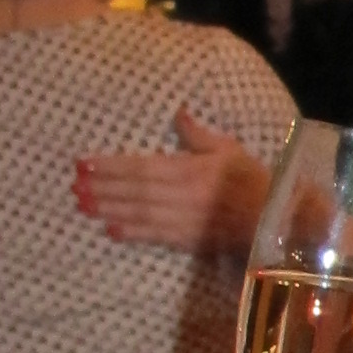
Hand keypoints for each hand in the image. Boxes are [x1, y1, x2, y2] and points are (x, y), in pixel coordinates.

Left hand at [76, 108, 268, 256]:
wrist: (278, 220)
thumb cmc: (254, 180)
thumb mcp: (229, 150)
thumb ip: (198, 135)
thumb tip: (177, 112)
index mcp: (190, 170)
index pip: (141, 166)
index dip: (110, 166)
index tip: (84, 164)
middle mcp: (182, 195)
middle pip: (134, 191)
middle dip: (102, 188)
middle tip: (74, 188)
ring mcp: (185, 220)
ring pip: (139, 213)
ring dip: (110, 210)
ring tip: (83, 207)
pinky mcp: (191, 240)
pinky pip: (157, 236)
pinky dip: (133, 234)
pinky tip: (111, 230)